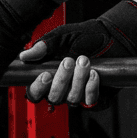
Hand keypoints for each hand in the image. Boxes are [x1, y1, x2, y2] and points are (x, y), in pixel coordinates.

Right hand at [15, 0, 136, 108]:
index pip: (34, 93)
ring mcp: (78, 94)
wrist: (112, 38)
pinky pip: (90, 101)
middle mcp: (62, 88)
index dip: (38, 88)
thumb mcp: (60, 37)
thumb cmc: (85, 36)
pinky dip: (91, 87)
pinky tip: (94, 73)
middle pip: (53, 98)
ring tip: (85, 61)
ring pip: (72, 99)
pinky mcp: (96, 97)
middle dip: (61, 80)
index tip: (46, 75)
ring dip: (78, 80)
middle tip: (69, 61)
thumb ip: (42, 46)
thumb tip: (24, 56)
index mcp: (48, 75)